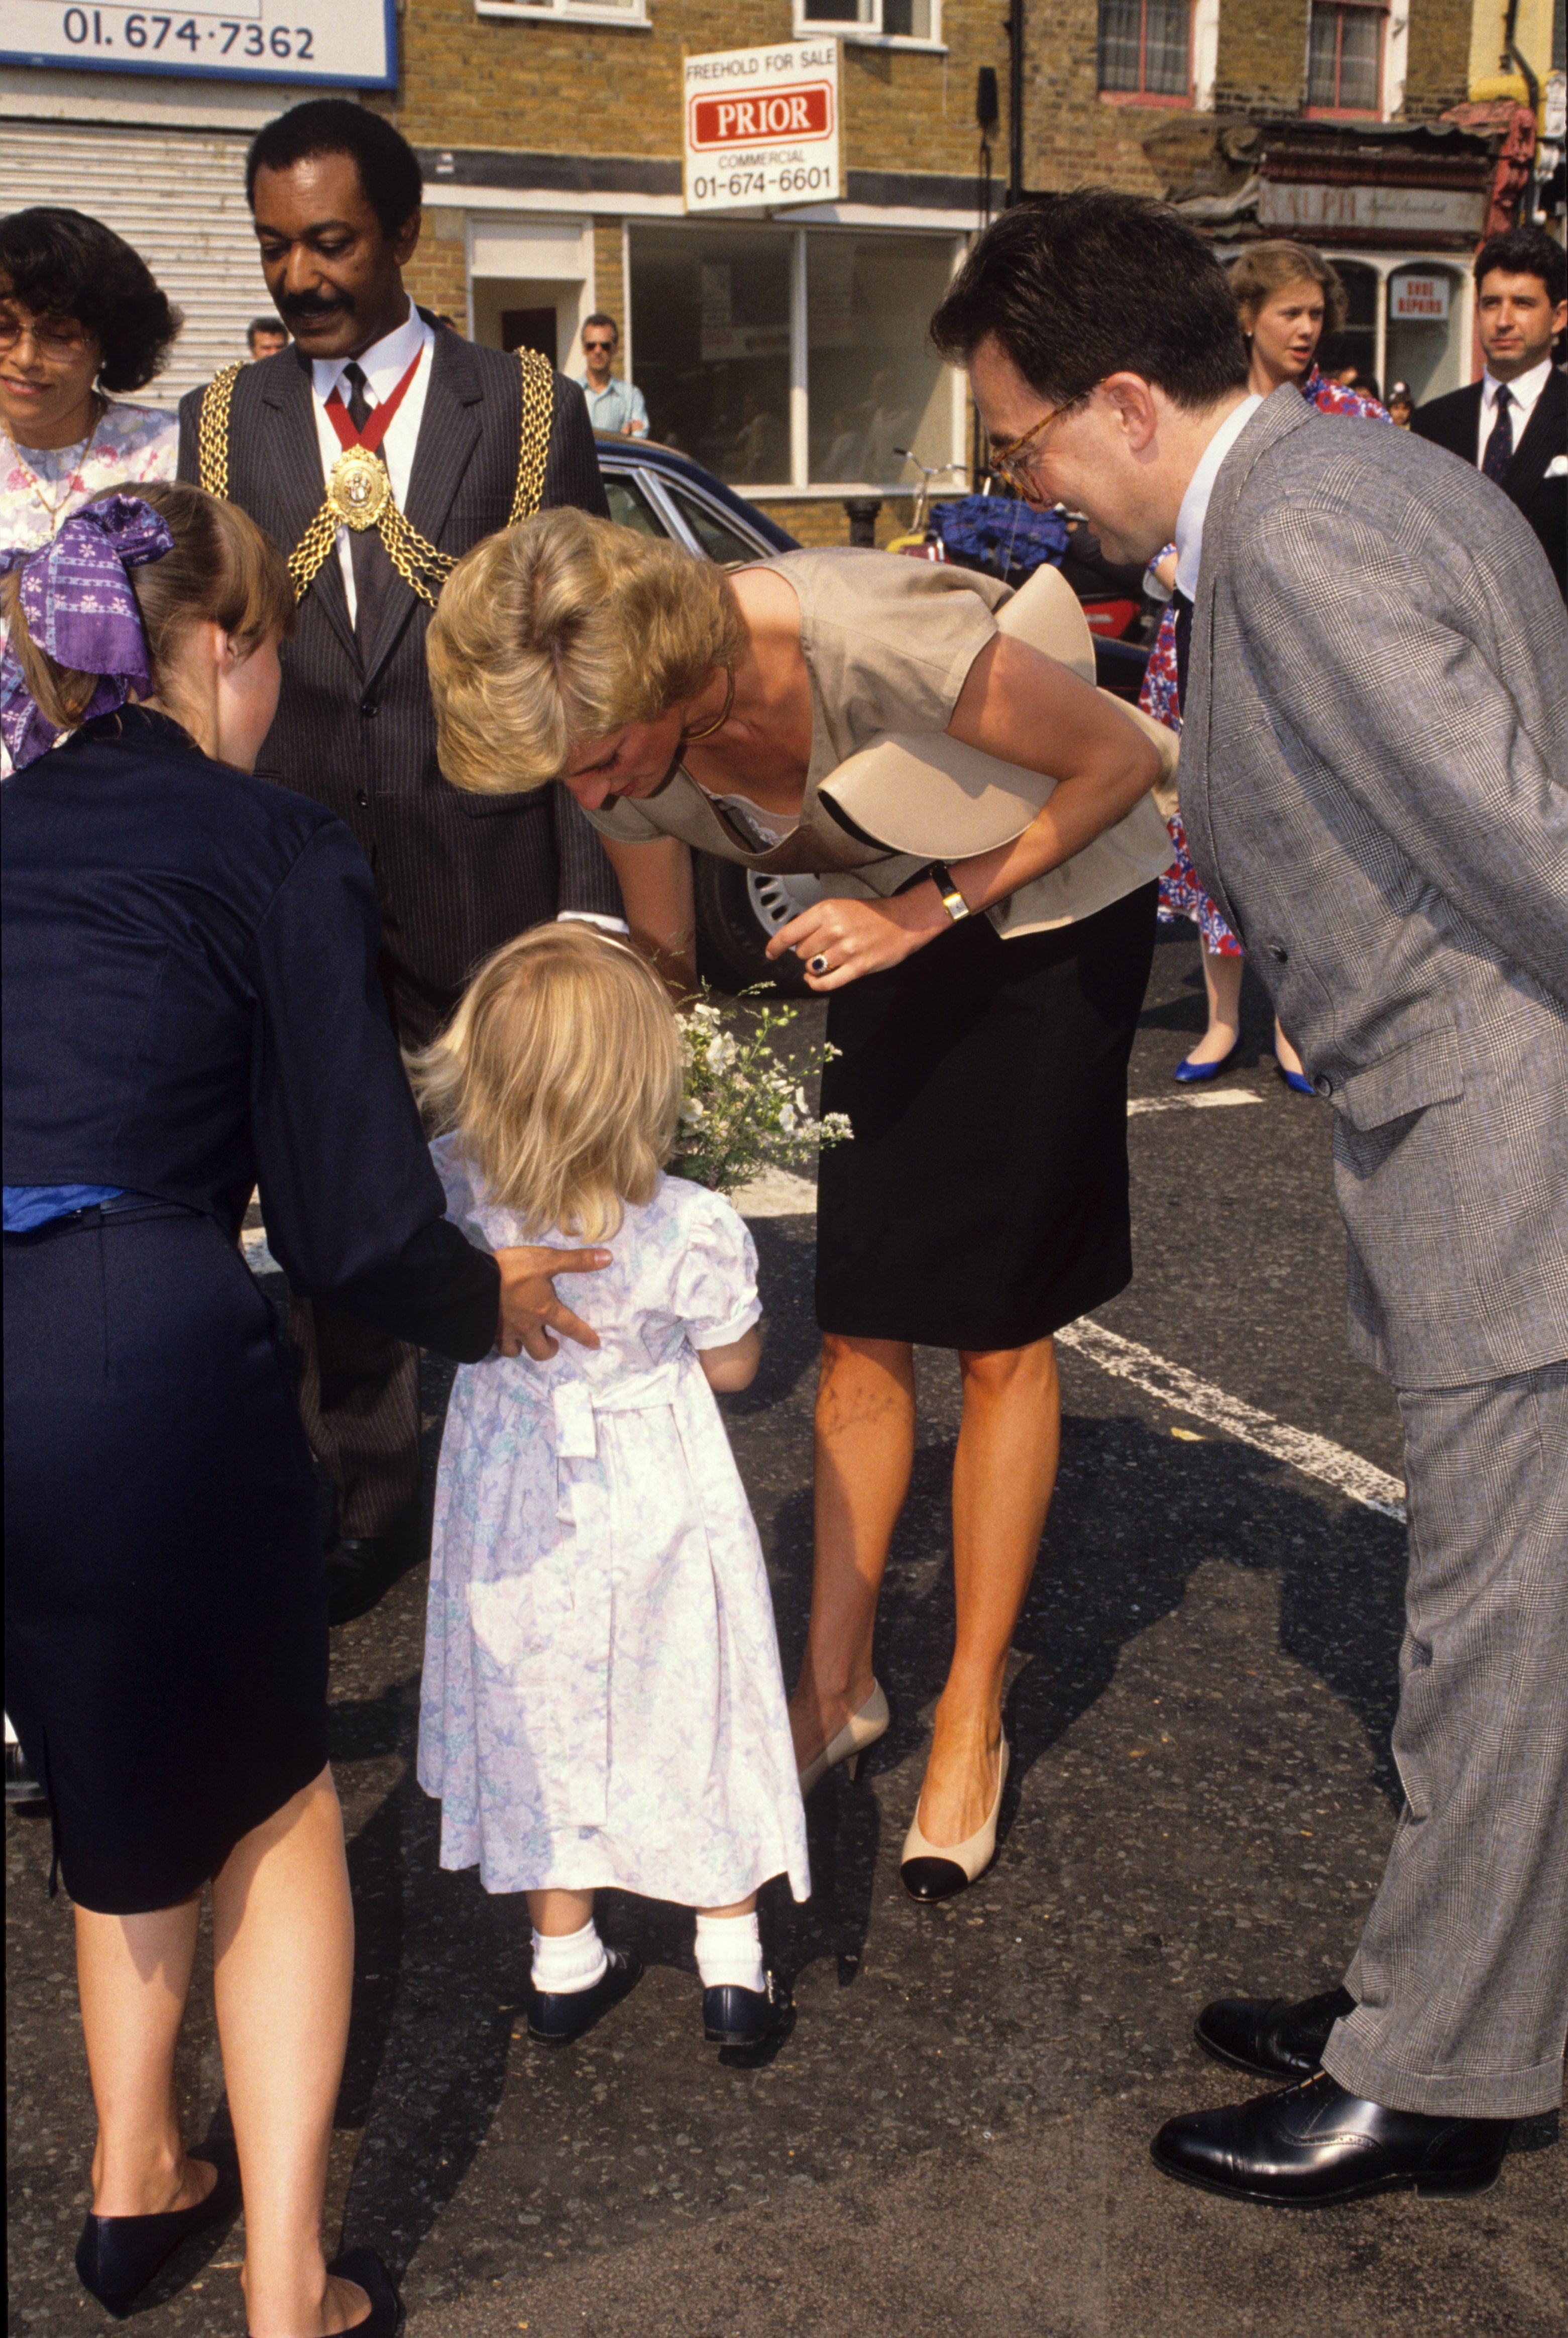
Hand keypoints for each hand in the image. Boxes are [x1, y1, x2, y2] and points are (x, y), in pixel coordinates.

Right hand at [492, 1245, 609, 1359]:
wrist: (473, 1281)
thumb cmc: (512, 1270)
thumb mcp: (546, 1259)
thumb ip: (576, 1260)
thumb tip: (608, 1258)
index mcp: (544, 1310)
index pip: (571, 1327)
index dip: (585, 1336)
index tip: (595, 1345)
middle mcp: (527, 1327)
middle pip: (541, 1351)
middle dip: (550, 1350)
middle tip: (552, 1343)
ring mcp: (505, 1332)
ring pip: (517, 1352)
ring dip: (524, 1348)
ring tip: (526, 1340)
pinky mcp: (487, 1332)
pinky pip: (496, 1347)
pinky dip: (502, 1344)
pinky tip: (500, 1336)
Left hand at [765, 890, 943, 990]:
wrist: (904, 921)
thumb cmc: (871, 914)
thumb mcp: (840, 908)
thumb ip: (816, 923)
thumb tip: (794, 944)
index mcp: (826, 910)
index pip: (789, 933)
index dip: (775, 946)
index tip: (771, 953)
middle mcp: (834, 929)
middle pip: (801, 952)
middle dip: (805, 954)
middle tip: (820, 949)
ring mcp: (846, 949)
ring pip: (813, 967)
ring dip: (815, 967)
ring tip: (827, 960)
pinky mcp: (858, 967)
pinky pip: (827, 983)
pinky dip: (817, 984)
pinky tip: (816, 980)